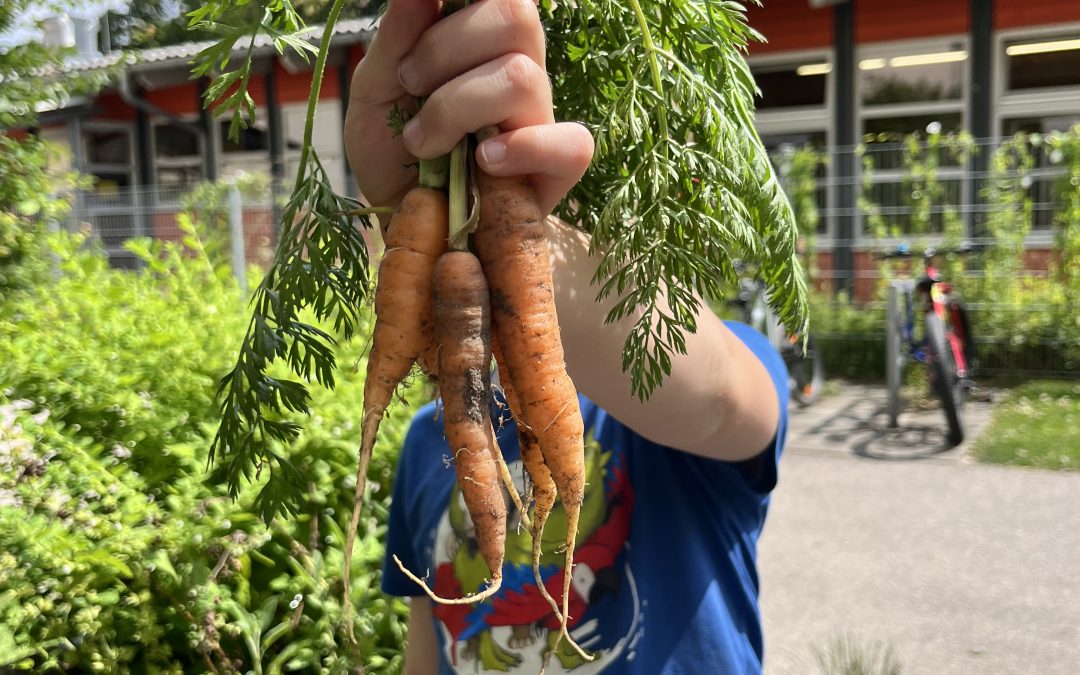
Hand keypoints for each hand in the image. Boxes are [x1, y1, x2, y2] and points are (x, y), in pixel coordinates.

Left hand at [343, 0, 593, 215]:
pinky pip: (571, 144)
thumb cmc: (392, 155)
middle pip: (516, 15)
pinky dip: (524, 147)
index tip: (424, 12)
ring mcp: (541, 118)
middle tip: (409, 84)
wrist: (403, 227)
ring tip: (422, 142)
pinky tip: (483, 162)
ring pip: (522, 77)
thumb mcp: (375, 92)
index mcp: (481, 39)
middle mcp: (519, 69)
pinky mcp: (556, 169)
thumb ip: (396, 38)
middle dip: (445, 47)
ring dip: (456, 107)